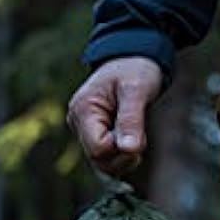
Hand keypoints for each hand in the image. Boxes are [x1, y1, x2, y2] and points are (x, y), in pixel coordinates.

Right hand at [67, 57, 162, 175]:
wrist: (134, 57)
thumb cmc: (135, 69)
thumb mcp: (137, 90)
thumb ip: (132, 120)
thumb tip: (129, 150)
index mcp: (83, 110)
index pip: (98, 149)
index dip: (120, 149)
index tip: (138, 136)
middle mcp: (78, 122)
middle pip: (99, 159)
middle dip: (123, 156)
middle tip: (141, 137)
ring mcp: (85, 130)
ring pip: (103, 162)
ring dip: (124, 157)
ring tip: (137, 136)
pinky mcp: (95, 134)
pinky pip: (107, 157)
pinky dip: (123, 155)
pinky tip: (132, 140)